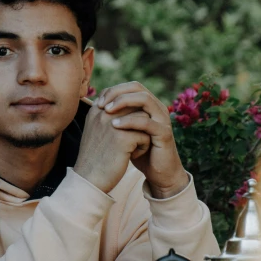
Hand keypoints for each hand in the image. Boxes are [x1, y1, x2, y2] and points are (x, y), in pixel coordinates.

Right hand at [74, 100, 150, 193]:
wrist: (89, 179)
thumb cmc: (95, 156)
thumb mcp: (96, 131)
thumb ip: (108, 116)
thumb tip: (129, 104)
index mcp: (96, 109)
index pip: (123, 100)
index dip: (131, 116)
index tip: (125, 133)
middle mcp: (103, 113)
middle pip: (135, 107)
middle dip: (139, 122)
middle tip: (134, 139)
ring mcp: (112, 124)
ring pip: (143, 119)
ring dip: (144, 133)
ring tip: (134, 147)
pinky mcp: (122, 138)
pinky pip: (145, 135)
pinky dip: (143, 147)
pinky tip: (133, 156)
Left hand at [95, 82, 188, 197]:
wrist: (158, 174)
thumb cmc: (139, 152)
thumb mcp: (124, 132)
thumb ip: (116, 117)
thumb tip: (96, 104)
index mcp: (149, 105)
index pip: (131, 86)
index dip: (114, 90)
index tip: (98, 101)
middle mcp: (157, 108)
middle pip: (138, 87)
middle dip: (117, 92)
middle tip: (101, 104)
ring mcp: (162, 119)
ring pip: (145, 99)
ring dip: (123, 102)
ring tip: (106, 111)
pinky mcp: (164, 133)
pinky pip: (146, 122)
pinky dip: (129, 121)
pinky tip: (115, 125)